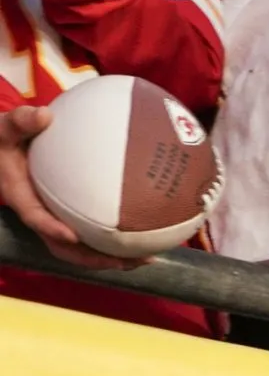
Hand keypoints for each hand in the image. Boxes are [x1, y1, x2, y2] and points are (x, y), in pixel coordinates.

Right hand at [0, 103, 133, 268]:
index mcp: (20, 196)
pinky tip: (147, 236)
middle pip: (65, 247)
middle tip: (127, 261)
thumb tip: (44, 115)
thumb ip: (21, 121)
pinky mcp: (69, 217)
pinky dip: (116, 239)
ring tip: (146, 258)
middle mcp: (39, 213)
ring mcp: (55, 218)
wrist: (5, 150)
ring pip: (82, 248)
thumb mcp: (5, 127)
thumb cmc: (6, 138)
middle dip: (94, 259)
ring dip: (112, 257)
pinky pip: (92, 233)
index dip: (51, 229)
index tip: (72, 236)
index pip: (34, 218)